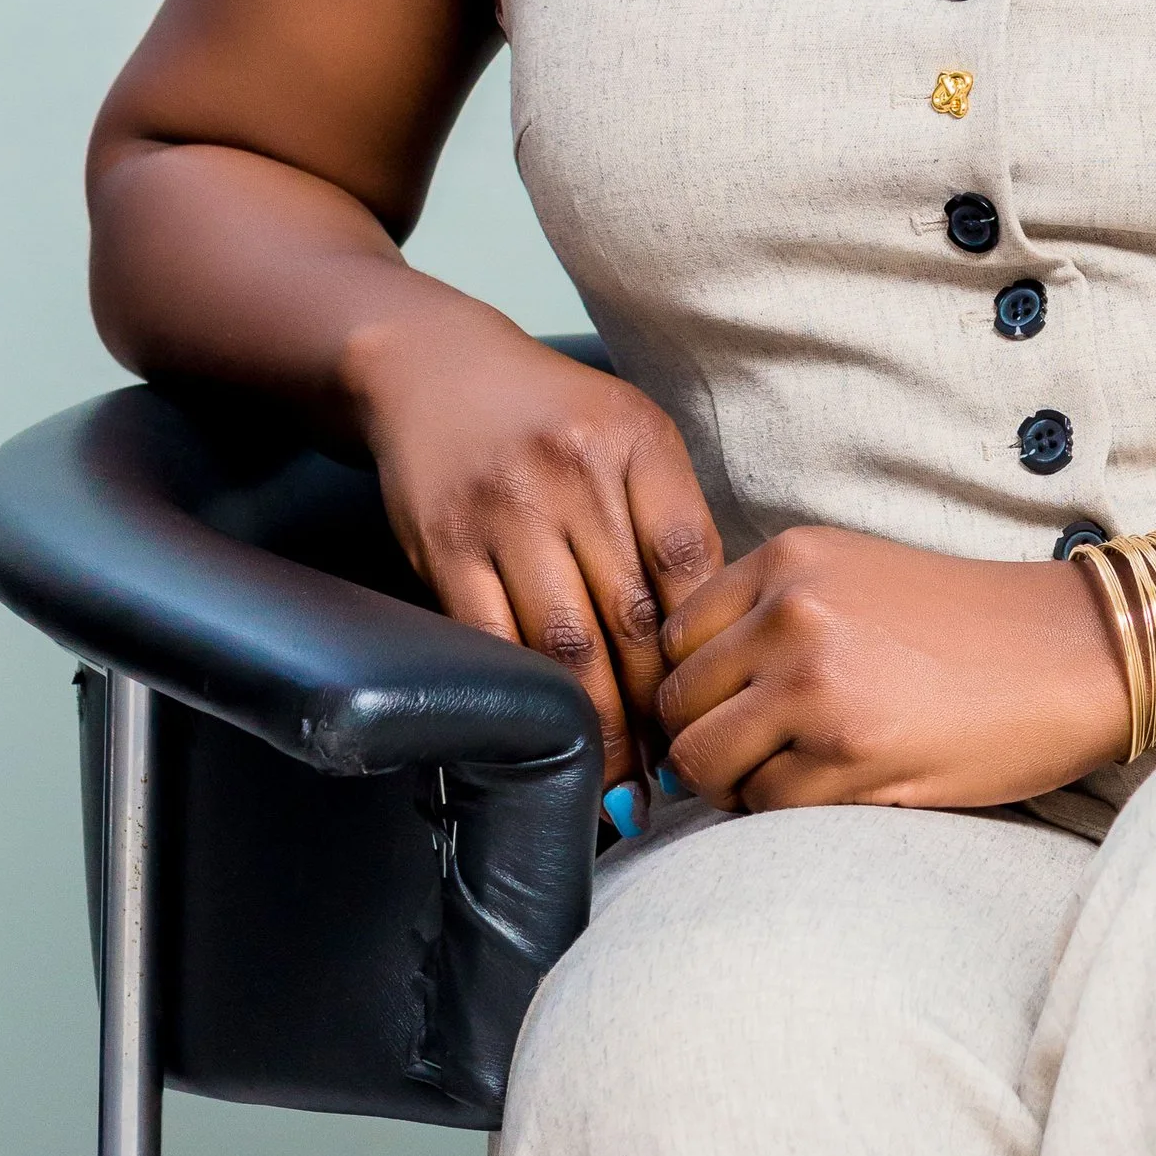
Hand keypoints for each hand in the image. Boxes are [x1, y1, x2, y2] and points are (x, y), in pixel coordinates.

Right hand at [349, 310, 721, 791]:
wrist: (435, 370)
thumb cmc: (554, 417)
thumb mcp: (630, 435)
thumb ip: (670, 519)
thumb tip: (716, 639)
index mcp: (636, 442)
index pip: (687, 560)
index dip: (705, 646)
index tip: (720, 706)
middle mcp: (571, 474)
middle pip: (629, 617)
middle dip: (658, 708)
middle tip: (678, 775)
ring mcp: (504, 511)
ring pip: (563, 646)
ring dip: (596, 727)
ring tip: (622, 785)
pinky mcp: (444, 546)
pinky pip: (491, 644)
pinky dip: (522, 702)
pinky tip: (544, 744)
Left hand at [656, 527, 1132, 812]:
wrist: (1072, 653)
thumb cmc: (966, 625)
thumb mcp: (856, 578)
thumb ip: (770, 615)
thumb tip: (683, 696)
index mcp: (790, 560)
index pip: (673, 637)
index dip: (693, 686)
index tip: (727, 709)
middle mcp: (792, 613)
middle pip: (677, 705)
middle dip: (706, 740)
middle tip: (759, 755)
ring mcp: (816, 685)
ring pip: (704, 764)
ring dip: (738, 783)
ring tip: (799, 773)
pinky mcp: (847, 755)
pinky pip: (765, 807)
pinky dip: (790, 812)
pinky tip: (846, 785)